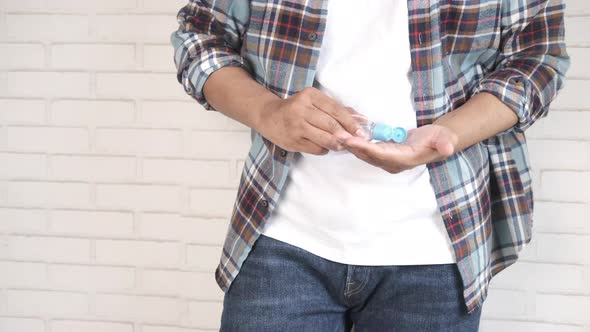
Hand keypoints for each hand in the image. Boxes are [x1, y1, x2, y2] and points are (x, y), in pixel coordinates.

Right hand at [255, 87, 365, 154]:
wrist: (269, 116)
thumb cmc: (296, 108)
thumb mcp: (313, 101)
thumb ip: (335, 108)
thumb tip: (360, 117)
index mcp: (309, 95)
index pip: (335, 110)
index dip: (350, 122)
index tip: (360, 131)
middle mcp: (301, 109)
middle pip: (331, 125)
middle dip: (346, 135)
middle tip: (355, 141)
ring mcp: (296, 126)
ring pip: (324, 138)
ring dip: (337, 144)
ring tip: (342, 145)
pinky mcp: (292, 141)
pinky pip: (315, 148)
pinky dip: (324, 149)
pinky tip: (325, 146)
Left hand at [341, 124, 458, 173]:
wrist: (437, 142)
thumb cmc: (440, 139)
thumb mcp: (445, 138)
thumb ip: (444, 143)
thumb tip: (448, 148)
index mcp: (404, 160)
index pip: (381, 155)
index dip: (366, 148)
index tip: (351, 141)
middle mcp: (393, 163)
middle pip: (368, 156)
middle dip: (352, 147)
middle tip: (336, 136)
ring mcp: (387, 160)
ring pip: (364, 154)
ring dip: (350, 146)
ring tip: (335, 135)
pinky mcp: (383, 154)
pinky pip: (366, 150)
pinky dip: (355, 143)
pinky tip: (344, 135)